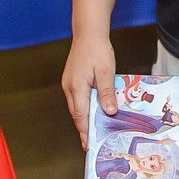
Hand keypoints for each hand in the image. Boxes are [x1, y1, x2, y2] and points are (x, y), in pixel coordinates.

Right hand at [61, 34, 117, 150]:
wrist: (88, 33)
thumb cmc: (97, 49)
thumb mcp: (106, 70)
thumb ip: (106, 92)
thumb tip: (109, 111)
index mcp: (77, 86)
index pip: (80, 115)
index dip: (84, 131)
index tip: (88, 145)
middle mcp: (69, 87)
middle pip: (76, 113)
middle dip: (83, 129)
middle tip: (92, 143)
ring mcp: (68, 83)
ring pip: (76, 106)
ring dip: (84, 118)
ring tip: (93, 131)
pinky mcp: (71, 80)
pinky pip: (77, 98)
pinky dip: (83, 107)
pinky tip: (93, 110)